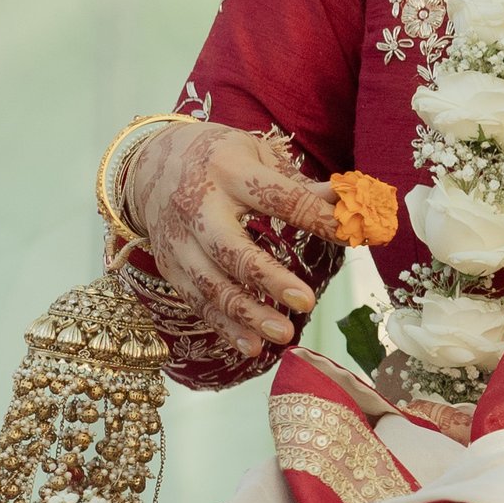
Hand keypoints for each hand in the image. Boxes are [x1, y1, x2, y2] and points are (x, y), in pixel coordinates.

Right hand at [120, 122, 340, 363]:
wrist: (149, 163)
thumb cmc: (219, 158)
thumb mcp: (257, 156)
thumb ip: (299, 185)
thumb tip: (351, 203)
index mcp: (229, 171)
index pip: (278, 198)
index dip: (317, 218)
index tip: (354, 235)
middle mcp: (198, 206)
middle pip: (231, 248)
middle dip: (268, 278)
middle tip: (307, 302)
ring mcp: (178, 240)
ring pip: (209, 283)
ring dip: (247, 313)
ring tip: (284, 334)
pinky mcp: (169, 265)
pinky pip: (196, 302)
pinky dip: (223, 327)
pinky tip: (251, 347)